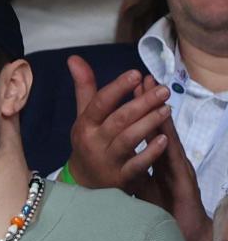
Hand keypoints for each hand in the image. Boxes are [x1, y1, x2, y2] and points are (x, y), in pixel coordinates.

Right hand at [65, 55, 170, 188]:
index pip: (99, 103)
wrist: (85, 182)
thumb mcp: (83, 115)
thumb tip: (74, 58)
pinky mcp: (120, 177)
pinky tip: (164, 139)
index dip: (117, 88)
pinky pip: (137, 164)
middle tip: (163, 90)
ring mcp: (107, 160)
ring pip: (129, 139)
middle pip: (119, 119)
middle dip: (142, 103)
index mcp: (85, 125)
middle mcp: (93, 141)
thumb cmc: (88, 141)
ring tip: (167, 109)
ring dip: (149, 123)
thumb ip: (84, 87)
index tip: (136, 74)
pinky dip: (151, 152)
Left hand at [131, 76, 213, 240]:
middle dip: (147, 102)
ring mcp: (176, 167)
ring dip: (161, 116)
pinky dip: (169, 148)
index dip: (137, 106)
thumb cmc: (163, 207)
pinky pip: (173, 164)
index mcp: (156, 156)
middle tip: (140, 78)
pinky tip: (166, 136)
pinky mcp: (182, 183)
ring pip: (168, 138)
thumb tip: (113, 156)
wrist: (183, 233)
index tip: (128, 85)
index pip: (145, 126)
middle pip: (157, 125)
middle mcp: (167, 157)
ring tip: (156, 94)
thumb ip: (131, 166)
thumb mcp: (141, 184)